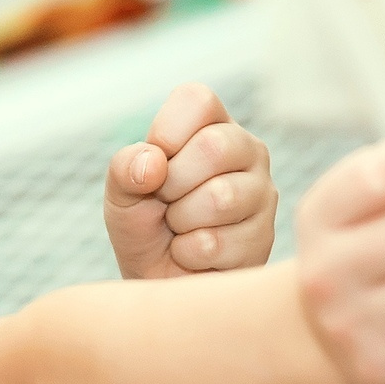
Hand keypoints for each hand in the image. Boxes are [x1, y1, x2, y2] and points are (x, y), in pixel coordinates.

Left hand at [104, 84, 278, 279]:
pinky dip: (188, 254)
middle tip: (166, 202)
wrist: (159, 282)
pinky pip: (216, 242)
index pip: (197, 100)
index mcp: (212, 125)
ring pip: (221, 197)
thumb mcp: (120, 193)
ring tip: (180, 228)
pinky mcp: (264, 237)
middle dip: (172, 184)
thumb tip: (154, 163)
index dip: (166, 133)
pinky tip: (193, 254)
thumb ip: (124, 168)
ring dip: (180, 222)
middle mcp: (246, 151)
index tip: (155, 162)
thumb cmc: (144, 227)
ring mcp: (262, 193)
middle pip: (214, 147)